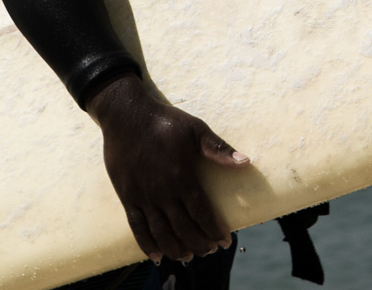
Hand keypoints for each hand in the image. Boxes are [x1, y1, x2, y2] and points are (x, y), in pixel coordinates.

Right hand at [87, 75, 248, 262]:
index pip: (201, 212)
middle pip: (184, 228)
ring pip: (162, 233)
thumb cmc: (164, 121)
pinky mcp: (127, 197)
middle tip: (209, 251)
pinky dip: (147, 244)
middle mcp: (162, 191)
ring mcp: (143, 196)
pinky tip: (156, 256)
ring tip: (188, 256)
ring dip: (176, 249)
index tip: (224, 241)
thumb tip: (245, 161)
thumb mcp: (195, 129)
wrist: (126, 115)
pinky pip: (137, 227)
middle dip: (199, 243)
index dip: (214, 230)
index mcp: (182, 176)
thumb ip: (218, 149)